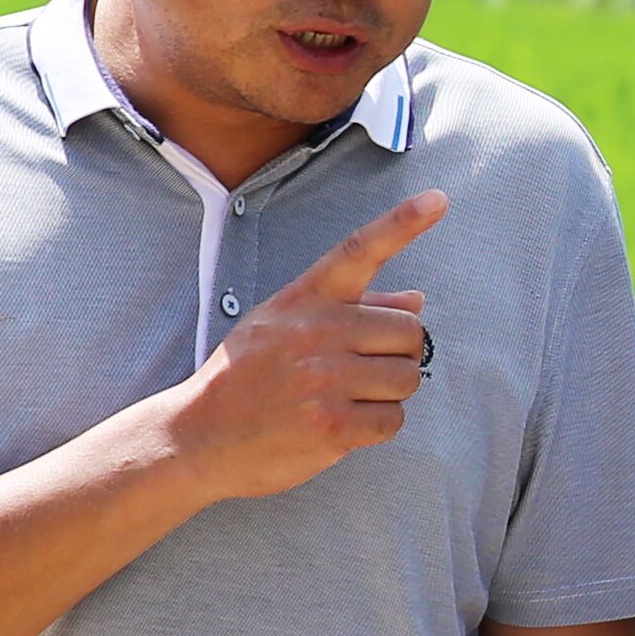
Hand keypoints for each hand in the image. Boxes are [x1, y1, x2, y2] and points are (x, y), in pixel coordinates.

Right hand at [161, 189, 445, 498]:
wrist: (196, 436)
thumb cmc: (246, 378)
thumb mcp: (282, 325)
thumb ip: (350, 308)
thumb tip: (417, 300)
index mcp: (305, 299)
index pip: (359, 251)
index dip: (402, 224)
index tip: (438, 200)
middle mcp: (317, 331)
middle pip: (410, 332)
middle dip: (399, 355)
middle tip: (364, 371)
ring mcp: (324, 378)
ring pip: (407, 379)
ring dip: (388, 394)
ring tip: (346, 398)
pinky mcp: (331, 425)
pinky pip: (392, 421)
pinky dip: (376, 427)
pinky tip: (342, 426)